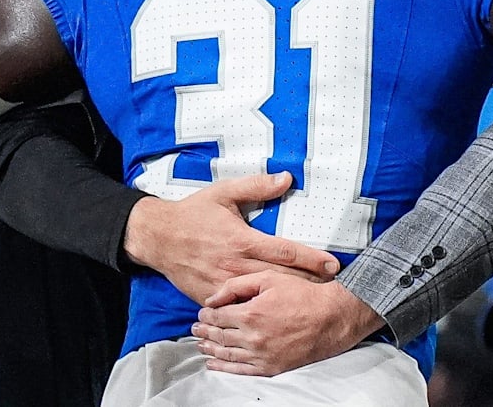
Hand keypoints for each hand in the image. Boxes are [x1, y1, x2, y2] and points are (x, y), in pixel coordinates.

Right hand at [124, 172, 340, 304]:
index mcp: (242, 240)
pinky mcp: (212, 297)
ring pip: (263, 296)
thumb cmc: (193, 213)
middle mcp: (235, 265)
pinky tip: (276, 315)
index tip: (333, 265)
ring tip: (314, 302)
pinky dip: (258, 310)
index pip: (285, 251)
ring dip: (288, 299)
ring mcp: (224, 285)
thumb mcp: (224, 193)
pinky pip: (239, 307)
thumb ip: (256, 186)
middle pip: (281, 278)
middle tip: (334, 288)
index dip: (312, 259)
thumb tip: (286, 178)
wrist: (157, 237)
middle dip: (309, 283)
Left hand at [192, 272, 385, 375]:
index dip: (206, 315)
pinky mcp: (270, 366)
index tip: (202, 314)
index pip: (217, 317)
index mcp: (250, 313)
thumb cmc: (304, 295)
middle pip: (219, 336)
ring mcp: (261, 354)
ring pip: (226, 354)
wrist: (331, 317)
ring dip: (210, 349)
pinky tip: (214, 363)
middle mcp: (253, 337)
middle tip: (196, 329)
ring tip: (202, 344)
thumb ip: (237, 286)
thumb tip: (213, 298)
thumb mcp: (269, 279)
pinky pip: (240, 370)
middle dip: (205, 332)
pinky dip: (224, 367)